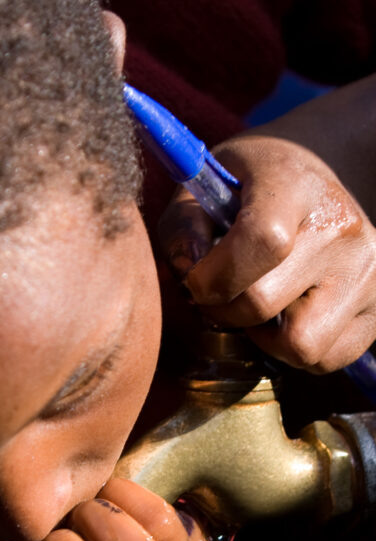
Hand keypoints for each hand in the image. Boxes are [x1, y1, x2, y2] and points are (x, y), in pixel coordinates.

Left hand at [159, 133, 375, 372]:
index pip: (263, 240)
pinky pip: (328, 358)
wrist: (306, 182)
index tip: (196, 281)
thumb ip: (183, 230)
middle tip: (219, 297)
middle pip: (265, 303)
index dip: (216, 276)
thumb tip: (189, 274)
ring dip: (266, 340)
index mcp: (294, 184)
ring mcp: (369, 268)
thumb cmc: (245, 190)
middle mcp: (342, 226)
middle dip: (225, 312)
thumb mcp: (200, 191)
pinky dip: (298, 352)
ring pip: (302, 345)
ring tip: (258, 309)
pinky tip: (288, 317)